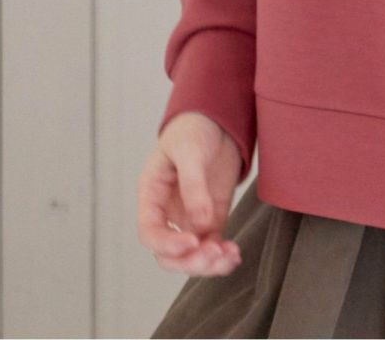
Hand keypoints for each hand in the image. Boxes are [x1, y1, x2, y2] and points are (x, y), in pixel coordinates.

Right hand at [137, 112, 243, 275]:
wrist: (216, 120)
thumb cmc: (192, 130)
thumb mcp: (189, 151)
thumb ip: (193, 186)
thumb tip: (202, 223)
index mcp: (152, 196)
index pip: (150, 232)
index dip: (167, 244)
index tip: (192, 242)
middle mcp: (168, 214)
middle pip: (169, 254)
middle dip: (189, 261)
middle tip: (212, 254)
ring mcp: (190, 219)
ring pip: (192, 256)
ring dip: (209, 264)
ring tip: (229, 257)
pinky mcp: (211, 218)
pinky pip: (213, 246)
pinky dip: (223, 256)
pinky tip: (234, 256)